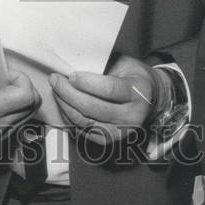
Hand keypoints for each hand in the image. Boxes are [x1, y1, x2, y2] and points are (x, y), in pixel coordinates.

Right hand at [0, 44, 40, 141]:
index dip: (22, 79)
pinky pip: (22, 120)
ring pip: (30, 113)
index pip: (25, 97)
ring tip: (4, 88)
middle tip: (7, 78)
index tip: (7, 73)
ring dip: (23, 96)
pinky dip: (19, 107)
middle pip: (32, 105)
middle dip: (25, 86)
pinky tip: (3, 99)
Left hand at [49, 55, 172, 145]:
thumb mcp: (126, 63)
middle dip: (69, 93)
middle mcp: (131, 117)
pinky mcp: (107, 141)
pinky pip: (82, 130)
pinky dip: (69, 117)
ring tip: (56, 90)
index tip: (71, 74)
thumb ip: (104, 65)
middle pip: (93, 108)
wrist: (149, 99)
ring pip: (84, 121)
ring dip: (65, 105)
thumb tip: (74, 63)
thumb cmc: (133, 76)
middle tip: (55, 80)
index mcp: (138, 93)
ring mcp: (119, 132)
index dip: (87, 83)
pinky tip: (62, 103)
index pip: (109, 90)